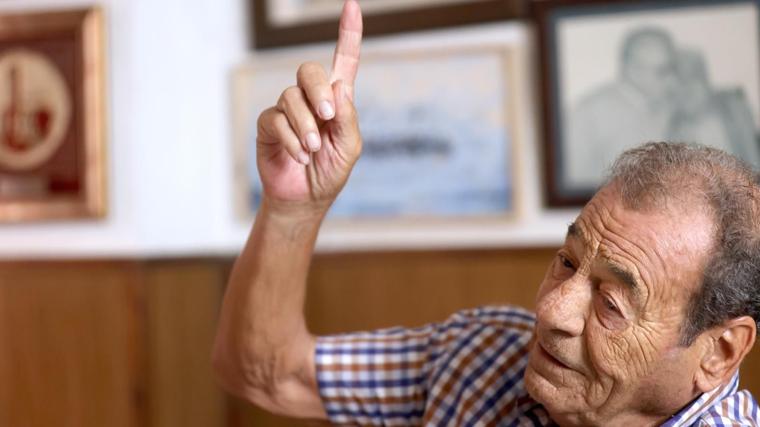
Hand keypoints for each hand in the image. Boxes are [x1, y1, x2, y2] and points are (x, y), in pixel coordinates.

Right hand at [256, 0, 362, 215]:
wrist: (305, 199)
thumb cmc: (330, 172)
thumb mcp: (349, 147)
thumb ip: (348, 117)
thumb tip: (340, 86)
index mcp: (338, 100)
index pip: (344, 60)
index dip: (348, 34)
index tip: (352, 5)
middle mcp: (311, 99)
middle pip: (309, 71)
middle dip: (319, 91)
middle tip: (328, 116)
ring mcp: (287, 109)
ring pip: (291, 98)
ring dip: (305, 126)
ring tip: (313, 150)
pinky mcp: (269, 124)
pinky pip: (276, 118)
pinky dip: (291, 139)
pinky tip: (299, 155)